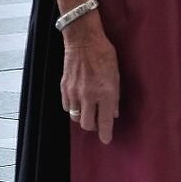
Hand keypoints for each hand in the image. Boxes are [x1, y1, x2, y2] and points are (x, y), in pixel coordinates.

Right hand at [60, 21, 119, 142]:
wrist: (83, 40)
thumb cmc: (104, 55)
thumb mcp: (116, 75)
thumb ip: (114, 97)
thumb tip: (114, 113)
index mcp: (105, 92)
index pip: (105, 121)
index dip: (106, 133)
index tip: (106, 140)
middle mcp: (88, 95)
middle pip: (87, 124)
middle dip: (94, 127)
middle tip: (98, 122)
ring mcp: (74, 92)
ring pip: (76, 117)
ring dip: (83, 117)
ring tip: (89, 109)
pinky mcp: (64, 88)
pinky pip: (67, 107)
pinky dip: (74, 108)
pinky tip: (79, 101)